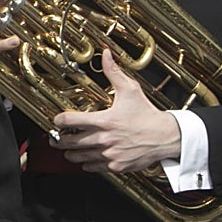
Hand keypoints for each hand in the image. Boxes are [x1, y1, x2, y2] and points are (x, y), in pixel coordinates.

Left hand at [51, 49, 180, 172]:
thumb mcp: (130, 90)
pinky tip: (86, 159)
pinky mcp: (116, 165)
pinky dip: (87, 163)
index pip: (70, 120)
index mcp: (104, 120)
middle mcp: (104, 138)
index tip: (56, 120)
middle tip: (54, 138)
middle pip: (69, 142)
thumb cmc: (148, 114)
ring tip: (68, 150)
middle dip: (58, 140)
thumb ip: (113, 72)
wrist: (167, 136)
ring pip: (78, 157)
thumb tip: (106, 54)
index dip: (58, 120)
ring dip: (70, 153)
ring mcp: (109, 153)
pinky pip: (93, 167)